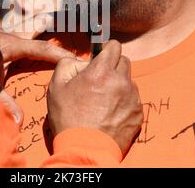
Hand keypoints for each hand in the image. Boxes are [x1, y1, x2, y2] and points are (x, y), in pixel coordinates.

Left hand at [0, 13, 74, 125]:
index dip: (58, 53)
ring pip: (25, 30)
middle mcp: (5, 35)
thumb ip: (4, 103)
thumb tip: (19, 122)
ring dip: (38, 33)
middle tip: (70, 31)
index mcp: (8, 45)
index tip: (73, 58)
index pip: (40, 48)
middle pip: (35, 31)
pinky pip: (15, 35)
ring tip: (52, 32)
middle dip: (52, 33)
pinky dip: (25, 37)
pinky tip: (28, 41)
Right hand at [47, 40, 142, 155]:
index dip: (106, 49)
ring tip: (104, 100)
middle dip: (113, 66)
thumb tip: (80, 60)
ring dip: (119, 84)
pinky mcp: (138, 113)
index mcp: (101, 71)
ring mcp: (132, 98)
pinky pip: (133, 99)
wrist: (85, 149)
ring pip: (129, 81)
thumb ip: (67, 64)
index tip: (101, 56)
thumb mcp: (56, 86)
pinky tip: (110, 112)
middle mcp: (120, 81)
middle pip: (124, 61)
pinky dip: (124, 101)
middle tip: (100, 79)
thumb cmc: (69, 118)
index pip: (114, 46)